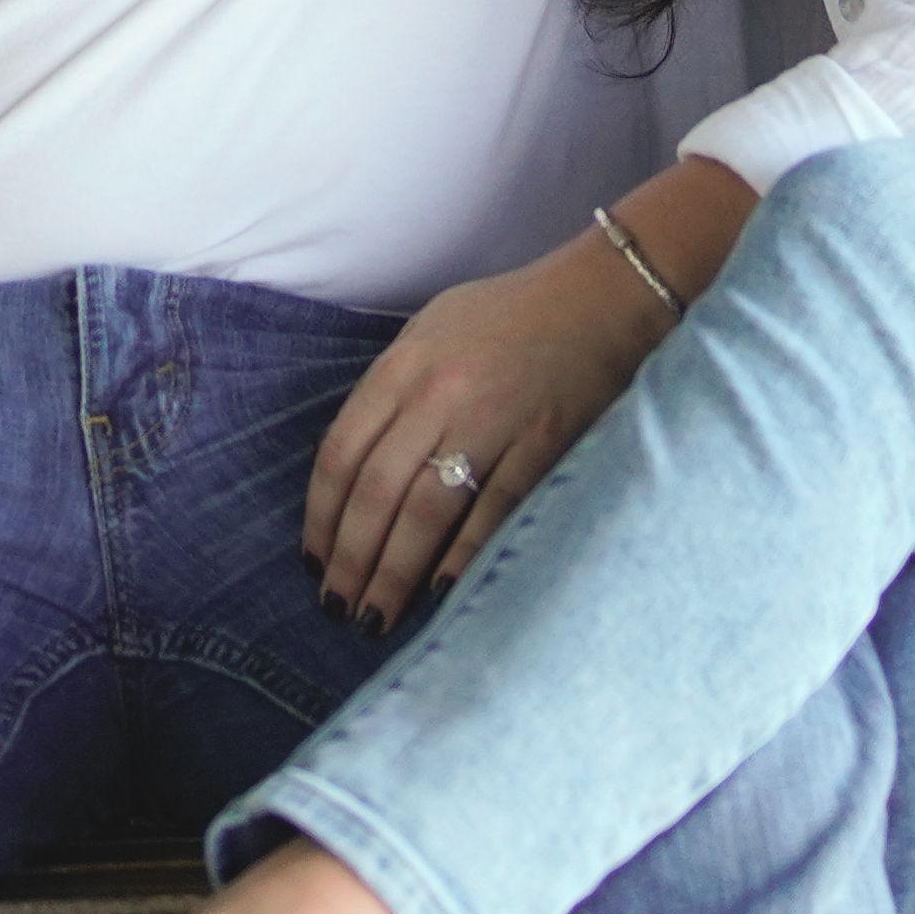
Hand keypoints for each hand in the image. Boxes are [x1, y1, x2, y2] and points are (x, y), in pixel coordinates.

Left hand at [307, 249, 667, 633]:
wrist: (601, 296)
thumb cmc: (510, 315)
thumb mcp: (432, 331)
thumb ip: (392, 390)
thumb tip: (357, 466)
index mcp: (403, 365)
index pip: (342, 453)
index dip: (321, 516)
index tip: (313, 561)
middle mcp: (438, 394)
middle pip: (376, 490)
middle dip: (351, 558)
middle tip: (337, 607)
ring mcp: (491, 420)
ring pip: (425, 510)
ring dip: (393, 572)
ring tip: (375, 617)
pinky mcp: (541, 444)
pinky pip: (492, 511)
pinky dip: (461, 556)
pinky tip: (439, 594)